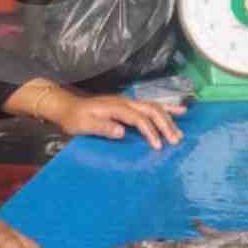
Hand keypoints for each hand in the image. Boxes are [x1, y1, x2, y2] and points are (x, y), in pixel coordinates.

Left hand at [8, 80, 184, 149]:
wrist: (67, 107)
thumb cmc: (74, 118)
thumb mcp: (83, 125)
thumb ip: (102, 127)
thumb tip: (122, 132)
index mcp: (115, 107)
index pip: (138, 118)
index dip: (150, 131)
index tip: (158, 146)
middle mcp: (125, 101)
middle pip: (151, 110)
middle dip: (165, 124)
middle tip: (175, 140)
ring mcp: (129, 101)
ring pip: (154, 107)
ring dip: (169, 119)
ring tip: (179, 133)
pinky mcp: (130, 105)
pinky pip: (152, 105)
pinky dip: (167, 108)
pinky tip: (180, 111)